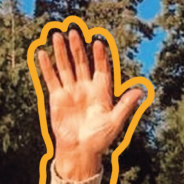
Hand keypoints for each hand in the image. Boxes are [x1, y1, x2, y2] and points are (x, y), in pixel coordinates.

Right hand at [36, 29, 144, 179]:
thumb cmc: (100, 140)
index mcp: (101, 93)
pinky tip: (43, 53)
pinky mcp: (57, 98)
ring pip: (65, 67)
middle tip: (74, 31)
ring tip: (56, 35)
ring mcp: (71, 92)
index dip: (100, 57)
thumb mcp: (115, 122)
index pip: (100, 69)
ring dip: (61, 52)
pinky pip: (51, 79)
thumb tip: (140, 92)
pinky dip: (47, 67)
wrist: (80, 151)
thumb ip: (125, 106)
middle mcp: (85, 89)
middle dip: (78, 48)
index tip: (99, 43)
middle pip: (81, 63)